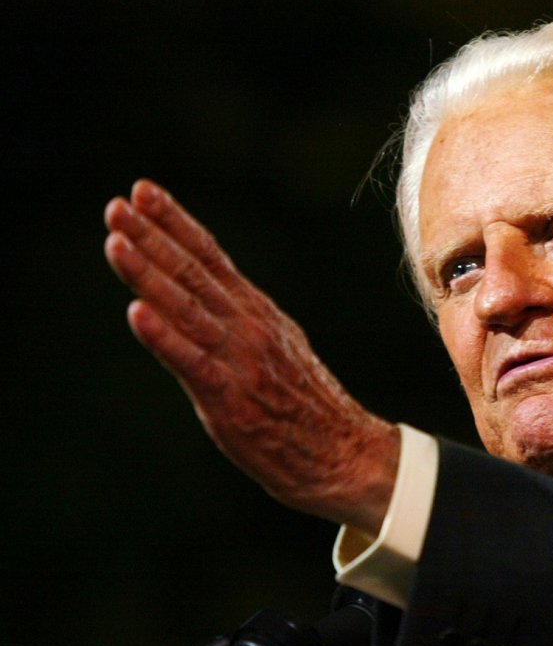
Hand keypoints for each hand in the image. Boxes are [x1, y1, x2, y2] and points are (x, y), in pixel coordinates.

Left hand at [103, 179, 398, 533]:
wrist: (343, 454)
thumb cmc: (306, 409)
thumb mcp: (277, 350)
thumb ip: (241, 324)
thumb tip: (207, 301)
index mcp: (258, 313)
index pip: (211, 258)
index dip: (175, 223)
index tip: (143, 191)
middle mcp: (248, 327)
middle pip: (193, 274)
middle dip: (153, 236)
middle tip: (117, 205)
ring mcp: (239, 359)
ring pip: (186, 308)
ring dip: (148, 274)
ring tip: (116, 242)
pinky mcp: (230, 397)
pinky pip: (190, 361)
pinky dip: (162, 336)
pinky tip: (136, 312)